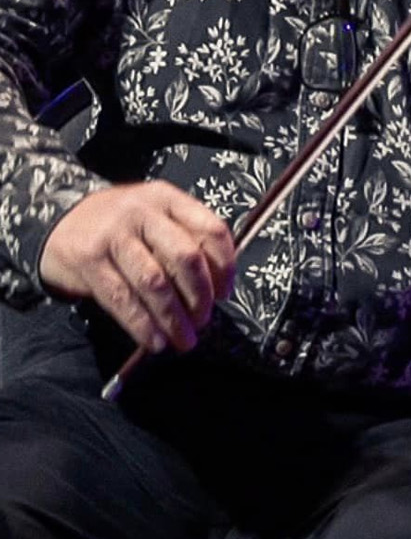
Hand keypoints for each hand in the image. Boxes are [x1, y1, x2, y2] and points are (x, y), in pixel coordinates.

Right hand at [39, 181, 234, 353]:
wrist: (58, 222)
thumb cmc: (118, 225)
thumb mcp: (154, 216)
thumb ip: (183, 238)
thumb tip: (215, 286)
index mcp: (168, 199)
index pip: (211, 229)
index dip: (224, 266)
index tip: (225, 293)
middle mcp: (143, 212)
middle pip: (185, 258)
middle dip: (200, 296)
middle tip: (204, 321)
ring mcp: (114, 235)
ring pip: (155, 282)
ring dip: (173, 317)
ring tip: (183, 338)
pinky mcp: (89, 260)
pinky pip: (121, 298)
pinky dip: (142, 324)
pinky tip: (154, 340)